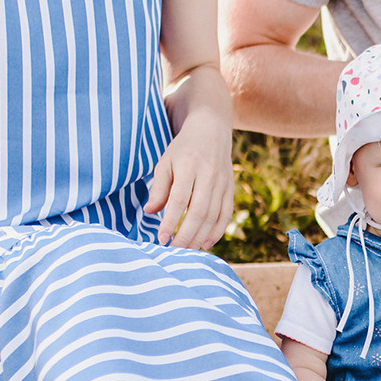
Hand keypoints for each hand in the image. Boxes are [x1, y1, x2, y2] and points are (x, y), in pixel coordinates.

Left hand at [144, 115, 233, 249]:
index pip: (179, 199)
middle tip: (174, 251)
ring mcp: (222, 182)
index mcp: (188, 165)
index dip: (171, 221)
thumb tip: (150, 212)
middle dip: (186, 234)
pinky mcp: (231, 188)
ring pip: (213, 215)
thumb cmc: (182, 149)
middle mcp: (208, 174)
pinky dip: (217, 231)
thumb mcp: (165, 162)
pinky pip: (226, 214)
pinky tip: (205, 244)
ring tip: (187, 251)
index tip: (161, 238)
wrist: (211, 129)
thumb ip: (159, 188)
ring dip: (200, 236)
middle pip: (199, 211)